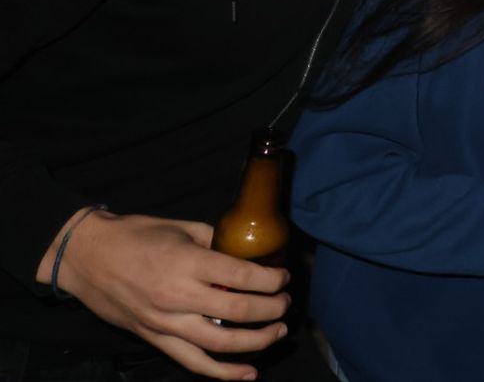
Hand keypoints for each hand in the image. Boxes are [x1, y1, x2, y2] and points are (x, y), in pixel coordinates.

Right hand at [46, 210, 289, 379]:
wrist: (86, 257)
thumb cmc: (135, 235)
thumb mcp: (182, 228)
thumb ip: (216, 241)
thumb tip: (248, 251)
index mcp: (187, 264)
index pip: (243, 277)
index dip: (272, 279)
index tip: (284, 276)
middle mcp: (178, 297)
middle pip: (239, 312)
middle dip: (272, 309)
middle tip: (285, 302)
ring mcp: (165, 323)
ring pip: (221, 344)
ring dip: (258, 341)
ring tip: (278, 331)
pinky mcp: (154, 339)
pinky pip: (193, 362)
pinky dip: (223, 373)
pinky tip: (248, 374)